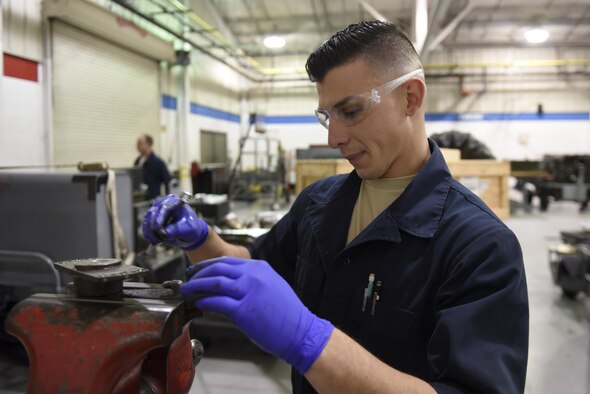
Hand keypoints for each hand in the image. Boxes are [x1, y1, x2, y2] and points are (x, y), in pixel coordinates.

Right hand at [142, 194, 208, 250]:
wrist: (187, 235)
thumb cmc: (191, 229)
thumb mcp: (189, 230)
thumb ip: (177, 230)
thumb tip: (164, 233)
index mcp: (176, 202)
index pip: (165, 207)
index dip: (159, 217)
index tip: (157, 228)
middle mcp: (164, 204)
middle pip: (153, 213)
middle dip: (153, 227)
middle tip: (158, 239)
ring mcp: (156, 211)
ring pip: (147, 220)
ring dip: (150, 232)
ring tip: (158, 241)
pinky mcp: (151, 219)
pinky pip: (145, 227)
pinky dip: (148, 234)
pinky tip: (154, 241)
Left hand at [181, 257, 333, 373]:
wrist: (301, 331)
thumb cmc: (288, 314)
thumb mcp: (271, 286)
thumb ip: (252, 280)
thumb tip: (229, 284)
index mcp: (260, 267)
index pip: (226, 261)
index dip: (207, 265)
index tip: (196, 270)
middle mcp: (253, 275)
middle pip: (217, 269)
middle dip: (198, 274)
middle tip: (186, 280)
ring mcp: (248, 292)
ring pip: (213, 283)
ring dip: (196, 287)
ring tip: (186, 292)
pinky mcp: (244, 311)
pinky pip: (217, 303)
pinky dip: (204, 302)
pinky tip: (198, 305)